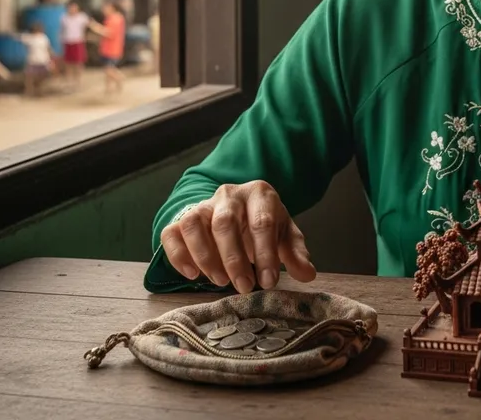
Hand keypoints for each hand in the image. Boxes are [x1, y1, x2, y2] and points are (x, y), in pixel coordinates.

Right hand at [159, 180, 315, 293]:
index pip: (262, 222)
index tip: (269, 281)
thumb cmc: (263, 224)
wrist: (238, 209)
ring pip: (194, 224)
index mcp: (259, 194)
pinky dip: (178, 255)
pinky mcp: (182, 217)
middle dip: (234, 259)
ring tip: (220, 281)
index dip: (266, 253)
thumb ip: (295, 253)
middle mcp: (229, 194)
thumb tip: (308, 274)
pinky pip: (172, 232)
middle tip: (244, 287)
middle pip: (225, 223)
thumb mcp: (284, 234)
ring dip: (205, 256)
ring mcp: (203, 204)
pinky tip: (193, 275)